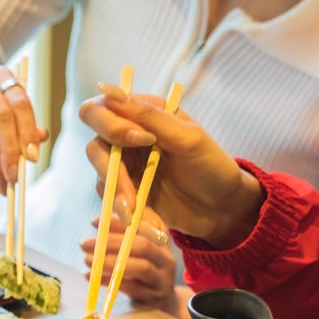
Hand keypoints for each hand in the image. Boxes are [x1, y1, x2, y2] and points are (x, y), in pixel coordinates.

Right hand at [0, 65, 48, 191]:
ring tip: (5, 184)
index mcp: (0, 76)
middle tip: (16, 176)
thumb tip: (42, 137)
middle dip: (11, 150)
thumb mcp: (7, 122)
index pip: (19, 102)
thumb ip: (25, 127)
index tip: (33, 157)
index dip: (28, 131)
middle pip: (1, 116)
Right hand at [79, 84, 263, 246]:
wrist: (223, 209)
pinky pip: (116, 206)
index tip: (143, 140)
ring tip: (151, 221)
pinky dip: (135, 218)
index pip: (99, 111)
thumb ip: (150, 117)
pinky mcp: (127, 195)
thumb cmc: (212, 166)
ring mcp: (125, 169)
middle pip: (95, 149)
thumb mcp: (188, 138)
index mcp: (141, 116)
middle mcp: (126, 140)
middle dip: (113, 174)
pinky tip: (157, 228)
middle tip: (134, 196)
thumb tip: (109, 90)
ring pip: (102, 182)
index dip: (110, 126)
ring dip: (124, 202)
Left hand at [80, 208, 179, 314]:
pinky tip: (93, 278)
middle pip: (143, 246)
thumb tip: (99, 221)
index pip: (143, 224)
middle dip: (112, 242)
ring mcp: (162, 279)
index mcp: (161, 241)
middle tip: (85, 244)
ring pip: (140, 268)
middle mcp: (166, 259)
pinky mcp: (154, 297)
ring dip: (111, 263)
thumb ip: (124, 233)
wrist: (162, 303)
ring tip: (87, 260)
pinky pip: (132, 288)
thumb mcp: (137, 250)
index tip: (95, 222)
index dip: (119, 222)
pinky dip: (110, 281)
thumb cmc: (143, 270)